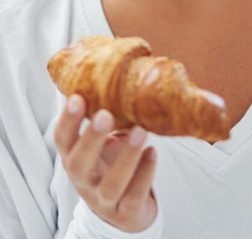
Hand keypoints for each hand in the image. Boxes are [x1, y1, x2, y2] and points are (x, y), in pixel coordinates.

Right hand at [54, 94, 157, 231]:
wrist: (124, 212)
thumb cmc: (111, 165)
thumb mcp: (104, 142)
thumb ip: (107, 116)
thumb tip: (124, 72)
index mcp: (75, 158)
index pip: (63, 140)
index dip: (68, 120)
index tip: (77, 97)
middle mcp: (85, 181)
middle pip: (80, 163)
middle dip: (91, 138)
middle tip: (105, 114)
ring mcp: (104, 200)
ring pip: (111, 183)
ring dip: (126, 157)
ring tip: (141, 131)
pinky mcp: (126, 213)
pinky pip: (134, 196)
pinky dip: (145, 174)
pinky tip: (153, 152)